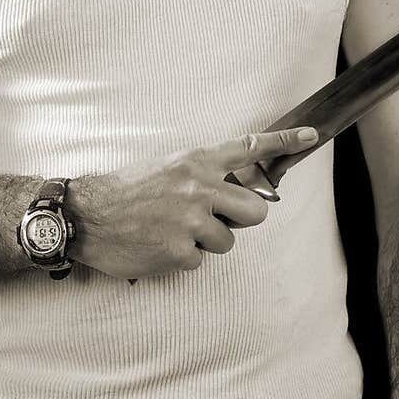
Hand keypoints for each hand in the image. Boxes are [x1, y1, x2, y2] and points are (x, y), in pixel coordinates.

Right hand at [68, 126, 317, 280]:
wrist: (86, 215)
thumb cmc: (125, 192)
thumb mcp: (166, 167)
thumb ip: (201, 176)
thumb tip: (231, 192)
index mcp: (196, 162)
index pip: (248, 148)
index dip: (285, 143)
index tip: (312, 136)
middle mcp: (198, 188)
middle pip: (256, 211)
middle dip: (242, 220)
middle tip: (217, 221)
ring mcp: (190, 221)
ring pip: (227, 242)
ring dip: (205, 243)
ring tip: (171, 232)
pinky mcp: (179, 251)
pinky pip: (198, 261)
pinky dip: (180, 258)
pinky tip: (157, 246)